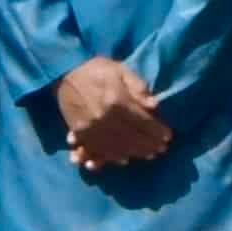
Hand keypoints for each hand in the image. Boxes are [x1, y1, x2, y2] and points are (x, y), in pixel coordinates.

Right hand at [54, 56, 173, 171]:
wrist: (62, 72)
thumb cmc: (95, 69)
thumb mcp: (120, 70)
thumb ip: (138, 87)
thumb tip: (154, 105)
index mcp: (116, 101)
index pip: (143, 122)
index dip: (157, 131)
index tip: (168, 137)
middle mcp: (104, 118)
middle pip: (132, 138)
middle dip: (149, 145)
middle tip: (161, 149)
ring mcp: (90, 128)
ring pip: (117, 148)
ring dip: (134, 153)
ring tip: (148, 155)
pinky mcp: (79, 133)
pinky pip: (97, 150)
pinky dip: (110, 158)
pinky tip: (122, 161)